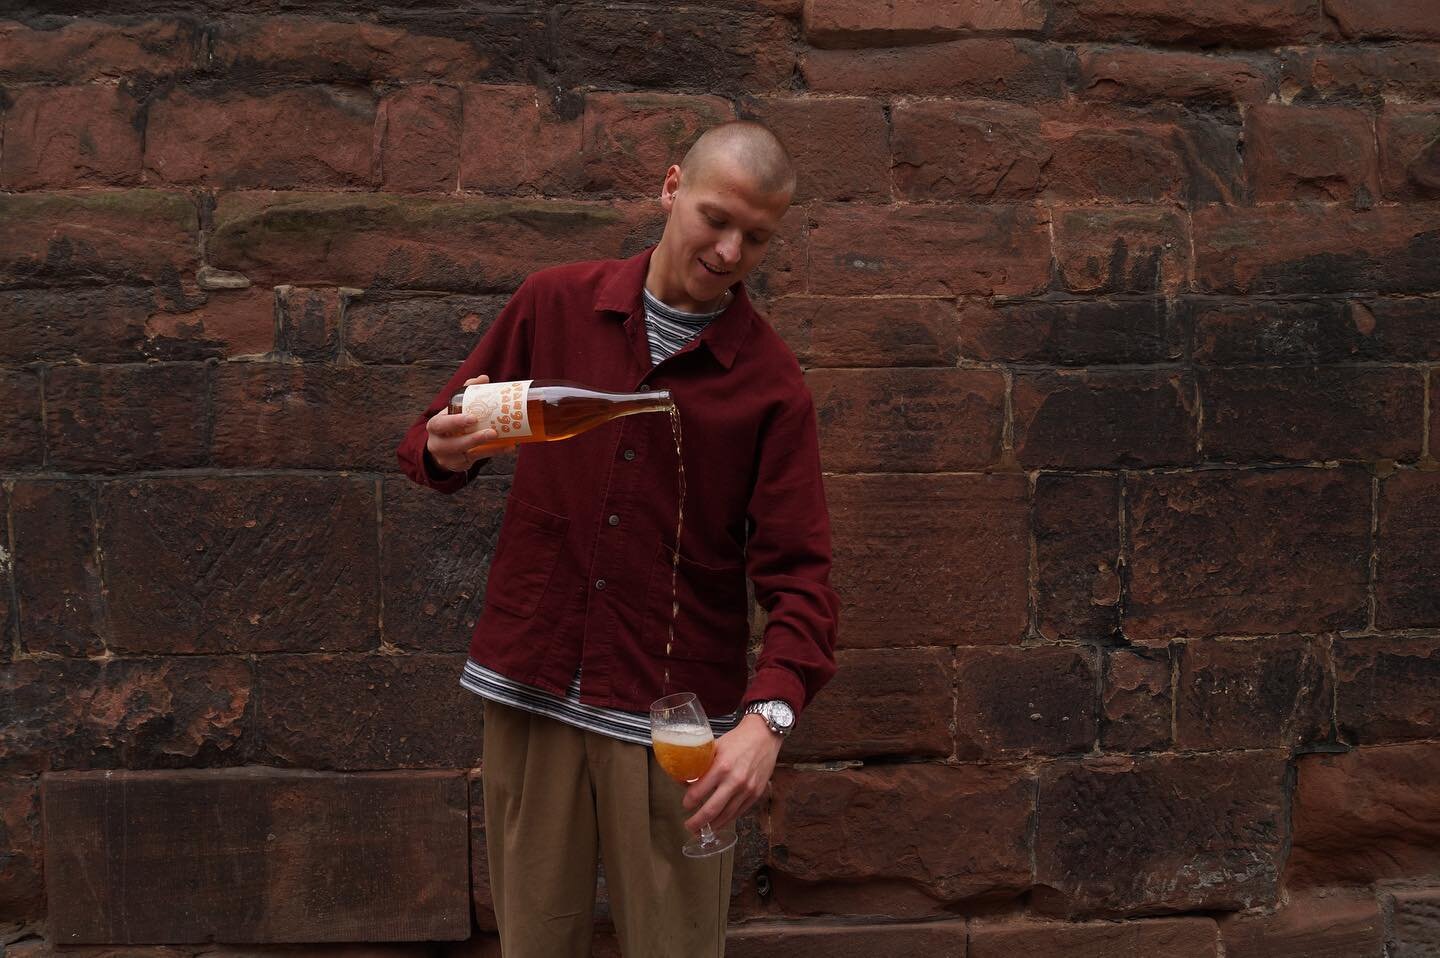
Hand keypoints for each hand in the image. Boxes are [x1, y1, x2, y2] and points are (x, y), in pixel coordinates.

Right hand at [425, 375, 508, 471]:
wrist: (443, 449)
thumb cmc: (451, 424)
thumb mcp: (454, 410)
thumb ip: (466, 393)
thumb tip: (483, 378)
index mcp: (435, 426)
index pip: (441, 424)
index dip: (455, 422)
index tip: (473, 418)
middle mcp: (438, 443)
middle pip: (453, 443)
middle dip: (472, 438)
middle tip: (491, 432)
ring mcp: (448, 457)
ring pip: (467, 453)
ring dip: (486, 446)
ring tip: (501, 438)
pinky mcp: (460, 465)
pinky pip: (478, 458)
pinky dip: (494, 452)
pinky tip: (508, 447)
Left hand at [683, 714, 782, 833]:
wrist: (764, 736)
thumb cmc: (738, 740)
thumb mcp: (715, 746)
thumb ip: (700, 762)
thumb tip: (684, 777)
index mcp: (721, 767)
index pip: (698, 792)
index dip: (688, 802)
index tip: (685, 805)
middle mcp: (735, 781)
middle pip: (711, 810)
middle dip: (697, 822)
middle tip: (689, 826)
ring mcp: (747, 789)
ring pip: (726, 815)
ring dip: (713, 825)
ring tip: (703, 829)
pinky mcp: (756, 794)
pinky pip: (739, 812)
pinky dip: (728, 819)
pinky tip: (720, 821)